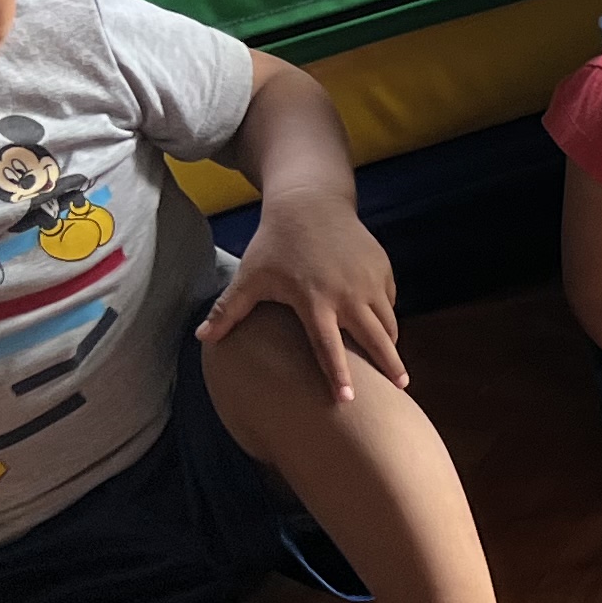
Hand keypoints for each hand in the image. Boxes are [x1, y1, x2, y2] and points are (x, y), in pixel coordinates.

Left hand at [201, 200, 406, 400]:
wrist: (310, 202)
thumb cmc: (275, 242)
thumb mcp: (251, 276)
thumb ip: (228, 310)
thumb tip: (201, 339)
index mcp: (314, 300)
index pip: (328, 346)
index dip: (338, 375)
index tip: (348, 401)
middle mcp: (347, 293)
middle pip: (374, 338)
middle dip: (389, 365)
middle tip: (400, 389)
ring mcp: (368, 280)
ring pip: (387, 321)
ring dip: (391, 344)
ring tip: (395, 368)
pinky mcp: (381, 268)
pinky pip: (388, 301)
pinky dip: (387, 317)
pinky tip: (383, 328)